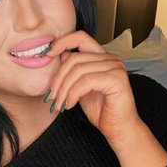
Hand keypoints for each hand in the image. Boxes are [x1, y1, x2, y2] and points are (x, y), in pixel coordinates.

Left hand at [45, 30, 142, 146]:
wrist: (119, 130)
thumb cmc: (102, 110)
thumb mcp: (81, 87)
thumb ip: (74, 71)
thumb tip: (61, 55)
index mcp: (103, 57)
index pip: (80, 37)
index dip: (62, 42)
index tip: (47, 54)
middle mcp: (111, 58)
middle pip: (74, 58)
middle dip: (58, 78)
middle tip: (52, 96)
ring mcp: (116, 67)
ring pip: (78, 70)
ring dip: (64, 89)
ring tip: (59, 104)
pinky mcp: (117, 79)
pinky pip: (86, 81)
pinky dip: (73, 93)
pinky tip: (70, 104)